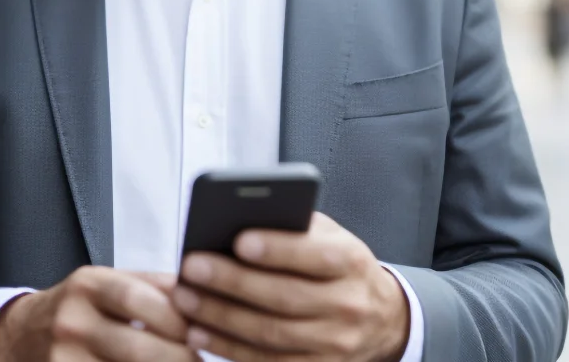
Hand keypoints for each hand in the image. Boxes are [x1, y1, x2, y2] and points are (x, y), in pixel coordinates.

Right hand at [0, 266, 200, 360]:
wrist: (19, 336)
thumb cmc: (75, 307)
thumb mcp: (104, 283)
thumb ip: (150, 285)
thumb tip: (201, 291)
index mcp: (88, 286)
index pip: (138, 300)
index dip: (177, 317)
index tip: (205, 328)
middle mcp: (72, 322)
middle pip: (137, 348)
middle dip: (179, 358)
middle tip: (203, 361)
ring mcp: (64, 359)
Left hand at [172, 212, 409, 361]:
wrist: (382, 317)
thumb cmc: (339, 265)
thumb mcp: (329, 236)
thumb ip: (294, 226)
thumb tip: (239, 220)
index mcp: (351, 261)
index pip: (314, 254)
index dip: (276, 249)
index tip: (239, 240)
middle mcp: (347, 304)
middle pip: (285, 297)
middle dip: (233, 282)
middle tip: (193, 267)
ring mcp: (335, 343)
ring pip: (271, 334)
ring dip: (222, 318)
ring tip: (186, 299)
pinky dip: (229, 349)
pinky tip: (199, 332)